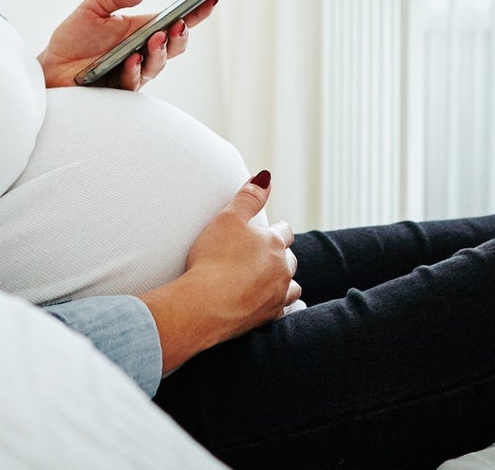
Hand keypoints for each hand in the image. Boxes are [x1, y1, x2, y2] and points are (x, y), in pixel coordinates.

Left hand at [37, 0, 218, 90]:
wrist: (50, 68)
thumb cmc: (74, 38)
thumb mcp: (93, 8)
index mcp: (143, 29)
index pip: (176, 20)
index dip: (196, 12)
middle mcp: (144, 51)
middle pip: (175, 45)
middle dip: (181, 35)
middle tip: (180, 24)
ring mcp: (135, 71)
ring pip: (159, 64)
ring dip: (160, 51)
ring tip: (156, 38)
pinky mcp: (120, 89)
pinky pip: (133, 82)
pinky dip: (134, 69)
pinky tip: (132, 59)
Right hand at [138, 172, 299, 373]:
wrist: (203, 305)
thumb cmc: (213, 258)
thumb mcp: (228, 218)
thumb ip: (249, 196)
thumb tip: (266, 176)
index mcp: (275, 243)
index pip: (285, 232)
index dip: (277, 229)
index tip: (271, 230)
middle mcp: (282, 270)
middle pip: (290, 259)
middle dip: (281, 255)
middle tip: (267, 255)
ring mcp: (276, 296)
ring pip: (291, 287)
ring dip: (284, 281)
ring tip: (273, 280)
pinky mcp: (267, 319)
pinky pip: (282, 311)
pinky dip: (279, 306)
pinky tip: (272, 305)